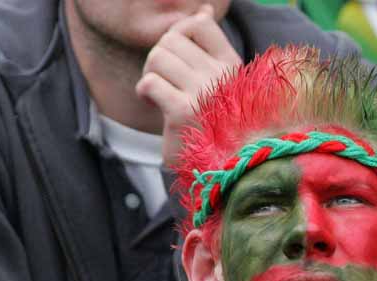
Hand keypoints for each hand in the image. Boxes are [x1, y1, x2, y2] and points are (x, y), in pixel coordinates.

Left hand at [136, 4, 241, 166]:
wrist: (217, 168)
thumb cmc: (214, 124)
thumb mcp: (219, 82)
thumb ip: (210, 46)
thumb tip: (205, 9)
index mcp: (232, 67)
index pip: (200, 24)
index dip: (179, 33)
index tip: (176, 56)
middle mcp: (221, 77)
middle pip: (172, 39)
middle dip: (158, 56)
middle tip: (161, 79)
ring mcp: (203, 94)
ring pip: (158, 57)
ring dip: (150, 72)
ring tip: (156, 90)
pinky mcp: (183, 113)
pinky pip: (151, 82)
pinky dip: (144, 90)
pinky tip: (150, 100)